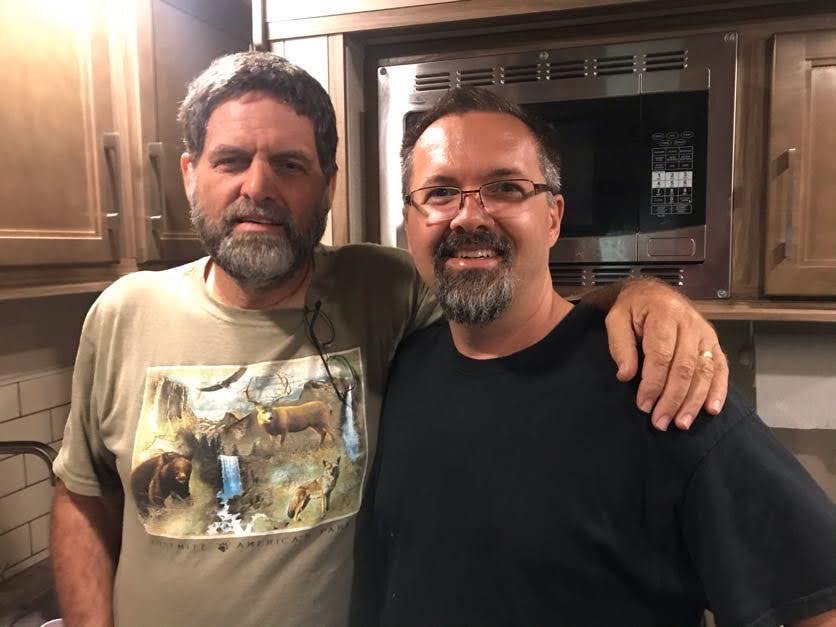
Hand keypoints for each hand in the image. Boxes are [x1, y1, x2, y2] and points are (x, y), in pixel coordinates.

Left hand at [604, 278, 728, 430]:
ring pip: (704, 371)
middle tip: (661, 422)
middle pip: (684, 367)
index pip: (661, 356)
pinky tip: (710, 410)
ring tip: (681, 423)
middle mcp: (690, 323)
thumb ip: (620, 345)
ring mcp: (705, 333)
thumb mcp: (616, 319)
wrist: (653, 292)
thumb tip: (626, 375)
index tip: (644, 405)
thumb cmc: (633, 308)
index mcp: (664, 315)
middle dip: (672, 399)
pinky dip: (718, 390)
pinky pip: (721, 368)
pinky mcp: (714, 342)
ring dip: (694, 401)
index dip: (653, 384)